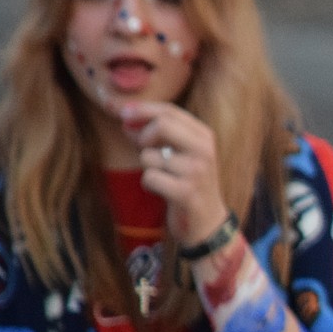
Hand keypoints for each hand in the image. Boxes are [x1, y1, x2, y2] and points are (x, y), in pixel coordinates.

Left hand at [119, 101, 234, 249]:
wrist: (208, 221)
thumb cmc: (189, 183)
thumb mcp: (179, 153)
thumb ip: (156, 135)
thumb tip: (126, 120)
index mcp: (204, 136)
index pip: (169, 111)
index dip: (142, 109)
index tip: (124, 114)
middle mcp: (204, 151)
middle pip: (162, 124)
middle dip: (143, 135)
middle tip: (141, 147)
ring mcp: (196, 172)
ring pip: (149, 156)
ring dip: (147, 167)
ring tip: (163, 177)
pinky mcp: (186, 193)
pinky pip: (150, 177)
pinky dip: (149, 184)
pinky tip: (161, 191)